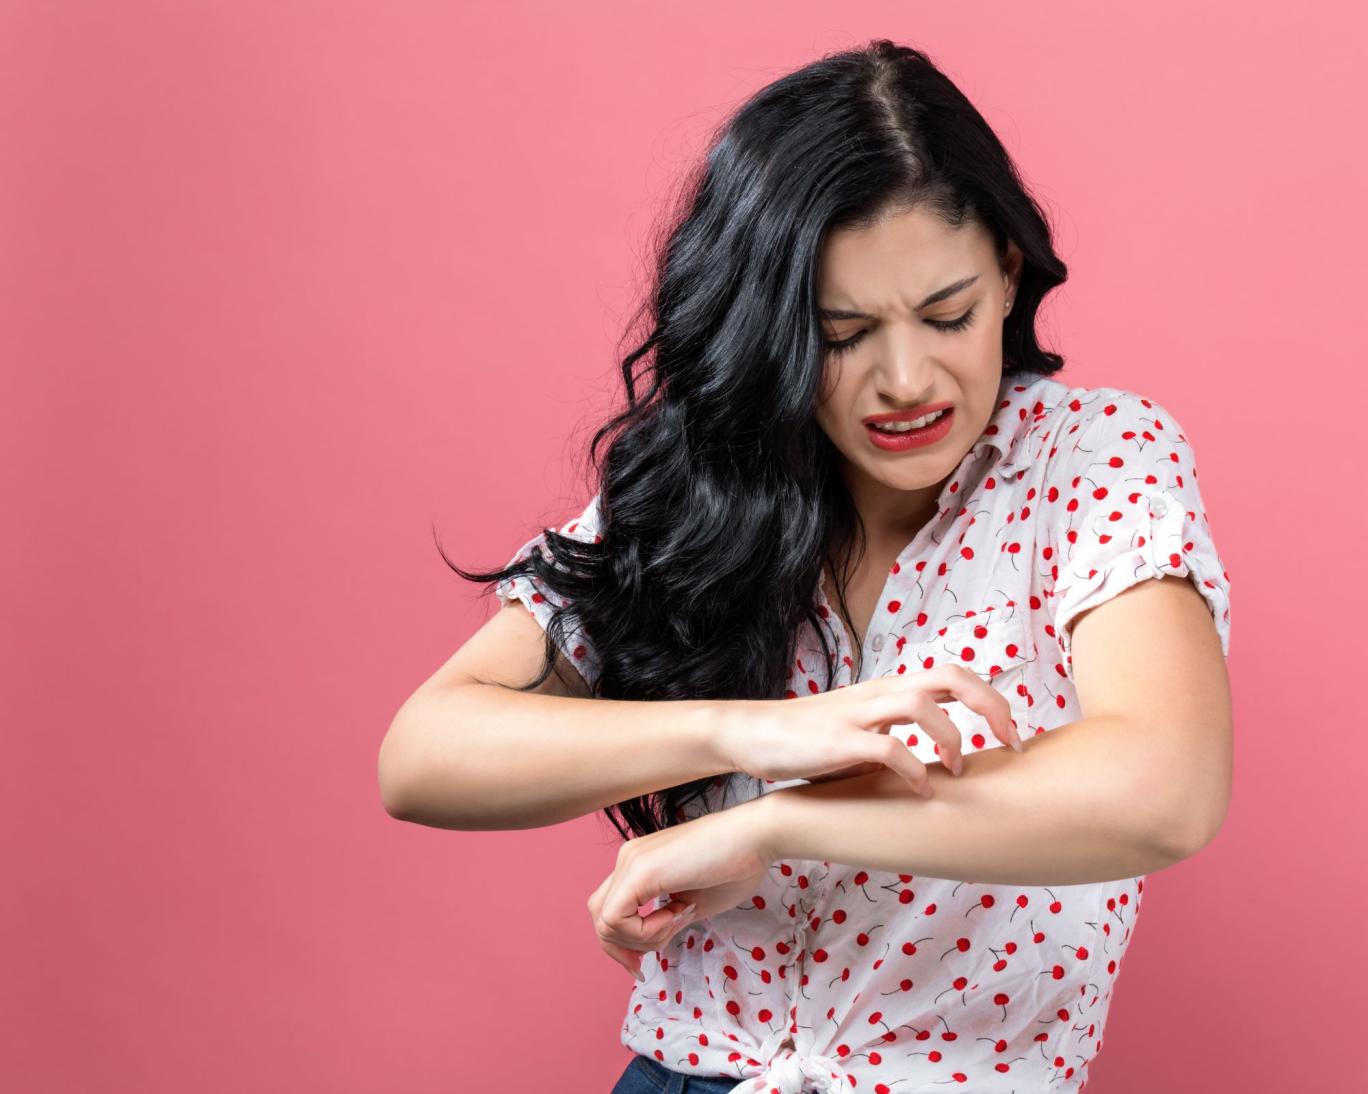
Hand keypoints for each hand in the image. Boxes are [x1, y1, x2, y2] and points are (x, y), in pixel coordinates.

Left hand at [586, 800, 772, 981]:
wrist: (757, 836)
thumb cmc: (737, 866)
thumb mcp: (693, 904)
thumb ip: (666, 921)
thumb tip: (652, 943)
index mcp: (639, 864)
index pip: (609, 910)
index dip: (622, 944)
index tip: (642, 965)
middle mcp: (628, 859)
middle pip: (598, 917)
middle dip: (622, 949)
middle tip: (652, 958)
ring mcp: (631, 861)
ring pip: (604, 922)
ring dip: (643, 938)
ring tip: (682, 919)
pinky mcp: (640, 870)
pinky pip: (616, 919)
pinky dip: (645, 932)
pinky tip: (678, 916)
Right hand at [719, 667, 1023, 796]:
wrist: (752, 734)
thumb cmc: (810, 738)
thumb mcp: (863, 730)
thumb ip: (900, 734)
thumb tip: (942, 763)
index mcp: (889, 690)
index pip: (954, 675)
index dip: (993, 700)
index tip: (1012, 737)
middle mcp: (880, 694)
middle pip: (950, 676)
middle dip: (991, 707)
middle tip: (1010, 744)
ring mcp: (859, 714)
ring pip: (922, 704)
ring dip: (952, 737)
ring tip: (957, 770)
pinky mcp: (838, 741)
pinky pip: (888, 748)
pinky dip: (914, 770)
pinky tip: (922, 793)